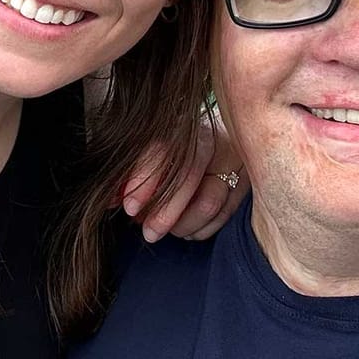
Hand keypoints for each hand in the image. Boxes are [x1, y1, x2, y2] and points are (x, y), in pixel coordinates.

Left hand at [120, 118, 247, 242]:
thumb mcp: (153, 155)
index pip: (163, 149)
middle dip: (164, 211)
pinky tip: (187, 229)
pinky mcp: (249, 181)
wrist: (227, 137)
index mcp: (182, 126)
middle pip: (189, 176)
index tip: (129, 207)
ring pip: (210, 201)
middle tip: (148, 232)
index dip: (144, 179)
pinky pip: (225, 214)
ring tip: (169, 231)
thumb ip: (131, 173)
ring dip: (184, 224)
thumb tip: (109, 200)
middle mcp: (212, 139)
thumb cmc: (179, 150)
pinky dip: (202, 228)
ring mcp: (235, 160)